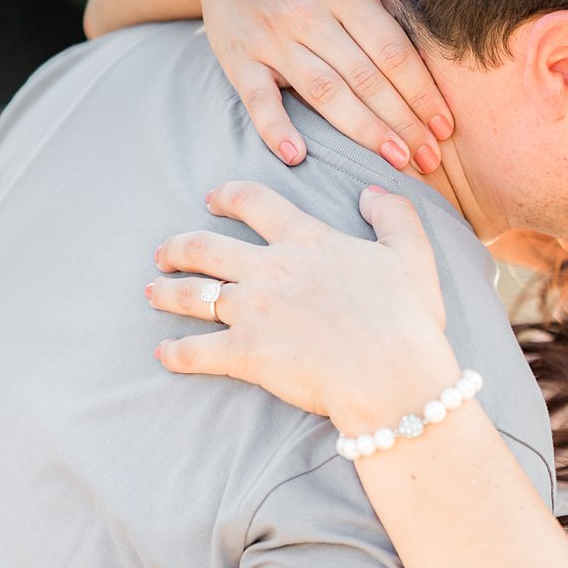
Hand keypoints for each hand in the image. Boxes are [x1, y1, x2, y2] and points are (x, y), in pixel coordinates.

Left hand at [147, 180, 460, 431]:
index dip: (227, 196)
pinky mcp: (244, 354)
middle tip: (166, 252)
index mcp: (307, 240)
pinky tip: (164, 353)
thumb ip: (393, 214)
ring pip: (191, 294)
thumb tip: (369, 192)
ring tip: (154, 291)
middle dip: (178, 247)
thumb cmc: (407, 317)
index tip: (212, 199)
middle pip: (205, 247)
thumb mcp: (412, 254)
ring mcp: (252, 311)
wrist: (391, 375)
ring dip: (168, 292)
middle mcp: (270, 269)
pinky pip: (194, 352)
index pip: (254, 203)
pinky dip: (175, 353)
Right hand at [180, 0, 453, 172]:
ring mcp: (270, 39)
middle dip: (402, 122)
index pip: (391, 50)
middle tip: (431, 160)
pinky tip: (297, 156)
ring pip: (323, 93)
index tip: (446, 125)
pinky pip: (257, 99)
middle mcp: (307, 15)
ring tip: (396, 161)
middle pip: (365, 78)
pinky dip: (274, 127)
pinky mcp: (238, 58)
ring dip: (362, 131)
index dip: (422, 91)